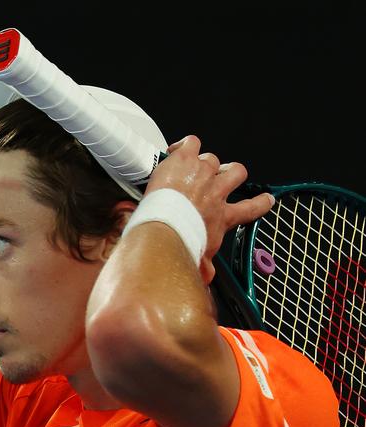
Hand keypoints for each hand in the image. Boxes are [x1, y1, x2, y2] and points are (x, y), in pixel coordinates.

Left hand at [144, 135, 273, 283]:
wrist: (164, 228)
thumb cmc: (181, 244)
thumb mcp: (198, 258)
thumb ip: (204, 266)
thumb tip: (207, 278)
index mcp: (223, 216)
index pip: (251, 209)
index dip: (261, 202)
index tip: (267, 199)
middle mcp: (217, 192)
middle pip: (237, 172)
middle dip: (231, 172)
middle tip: (220, 176)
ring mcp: (202, 173)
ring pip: (213, 157)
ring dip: (204, 161)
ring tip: (192, 165)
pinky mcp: (185, 159)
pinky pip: (191, 142)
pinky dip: (185, 144)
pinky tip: (175, 151)